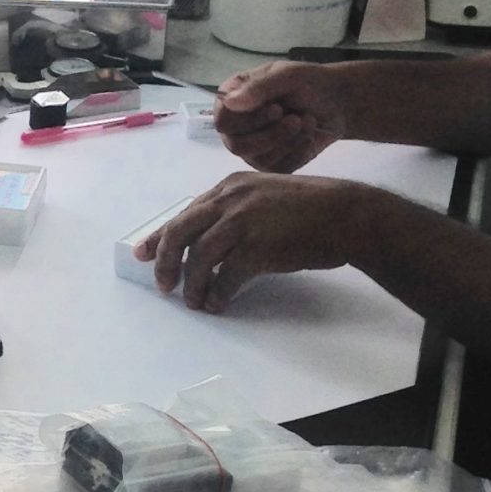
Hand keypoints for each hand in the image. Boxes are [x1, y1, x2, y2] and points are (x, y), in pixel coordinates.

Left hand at [140, 171, 373, 311]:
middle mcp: (231, 201)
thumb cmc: (311, 209)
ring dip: (193, 286)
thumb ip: (235, 211)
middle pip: (180, 234)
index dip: (160, 236)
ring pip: (199, 259)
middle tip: (164, 285)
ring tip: (195, 302)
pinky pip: (224, 278)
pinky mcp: (257, 248)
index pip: (185, 213)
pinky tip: (217, 304)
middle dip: (164, 262)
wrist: (348, 214)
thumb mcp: (266, 196)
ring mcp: (243, 223)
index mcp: (230, 187)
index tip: (143, 254)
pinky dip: (217, 295)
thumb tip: (207, 241)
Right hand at [213, 62, 360, 171]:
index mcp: (232, 102)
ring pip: (259, 158)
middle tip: (296, 119)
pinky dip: (298, 151)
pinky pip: (278, 168)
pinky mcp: (271, 165)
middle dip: (272, 134)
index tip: (277, 109)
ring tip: (308, 121)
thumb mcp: (288, 75)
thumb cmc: (309, 83)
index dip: (248, 120)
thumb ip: (259, 87)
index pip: (223, 121)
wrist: (337, 102)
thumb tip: (229, 102)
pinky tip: (308, 135)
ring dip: (289, 140)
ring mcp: (252, 150)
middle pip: (238, 145)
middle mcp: (236, 129)